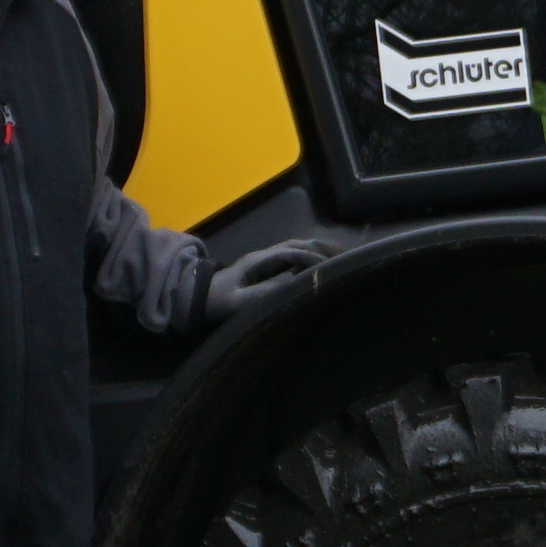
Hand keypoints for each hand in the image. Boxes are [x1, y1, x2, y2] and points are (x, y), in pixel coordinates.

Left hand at [195, 234, 338, 333]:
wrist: (197, 296)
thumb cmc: (218, 302)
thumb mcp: (239, 301)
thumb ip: (264, 292)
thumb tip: (294, 284)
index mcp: (259, 260)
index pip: (293, 253)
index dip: (314, 258)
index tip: (333, 268)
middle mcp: (265, 254)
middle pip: (300, 244)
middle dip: (324, 249)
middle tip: (349, 259)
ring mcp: (265, 258)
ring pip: (298, 247)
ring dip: (320, 250)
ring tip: (342, 259)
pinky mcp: (266, 265)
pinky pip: (294, 255)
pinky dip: (312, 255)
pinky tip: (322, 264)